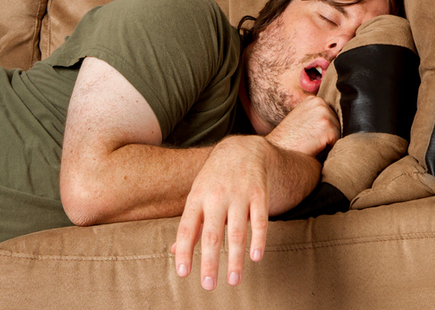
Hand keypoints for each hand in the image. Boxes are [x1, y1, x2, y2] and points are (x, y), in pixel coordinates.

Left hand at [172, 136, 273, 290]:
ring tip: (233, 280)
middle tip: (208, 285)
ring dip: (235, 258)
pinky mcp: (259, 194)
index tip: (183, 273)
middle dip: (210, 262)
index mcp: (197, 198)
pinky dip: (258, 240)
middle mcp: (216, 197)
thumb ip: (191, 224)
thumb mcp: (198, 195)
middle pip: (212, 234)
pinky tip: (256, 257)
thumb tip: (174, 251)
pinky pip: (260, 220)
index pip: (187, 228)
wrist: (243, 149)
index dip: (185, 251)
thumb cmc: (215, 179)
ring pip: (237, 231)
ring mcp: (239, 195)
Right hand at [265, 96, 339, 155]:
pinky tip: (312, 147)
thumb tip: (337, 119)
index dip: (323, 129)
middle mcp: (320, 103)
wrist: (276, 151)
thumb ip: (316, 115)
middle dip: (327, 135)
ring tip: (310, 143)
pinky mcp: (328, 127)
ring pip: (339, 133)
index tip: (308, 133)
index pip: (333, 117)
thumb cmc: (288, 140)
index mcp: (314, 100)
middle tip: (308, 139)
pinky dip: (327, 149)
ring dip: (327, 143)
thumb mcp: (301, 119)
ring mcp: (324, 114)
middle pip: (338, 124)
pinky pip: (338, 142)